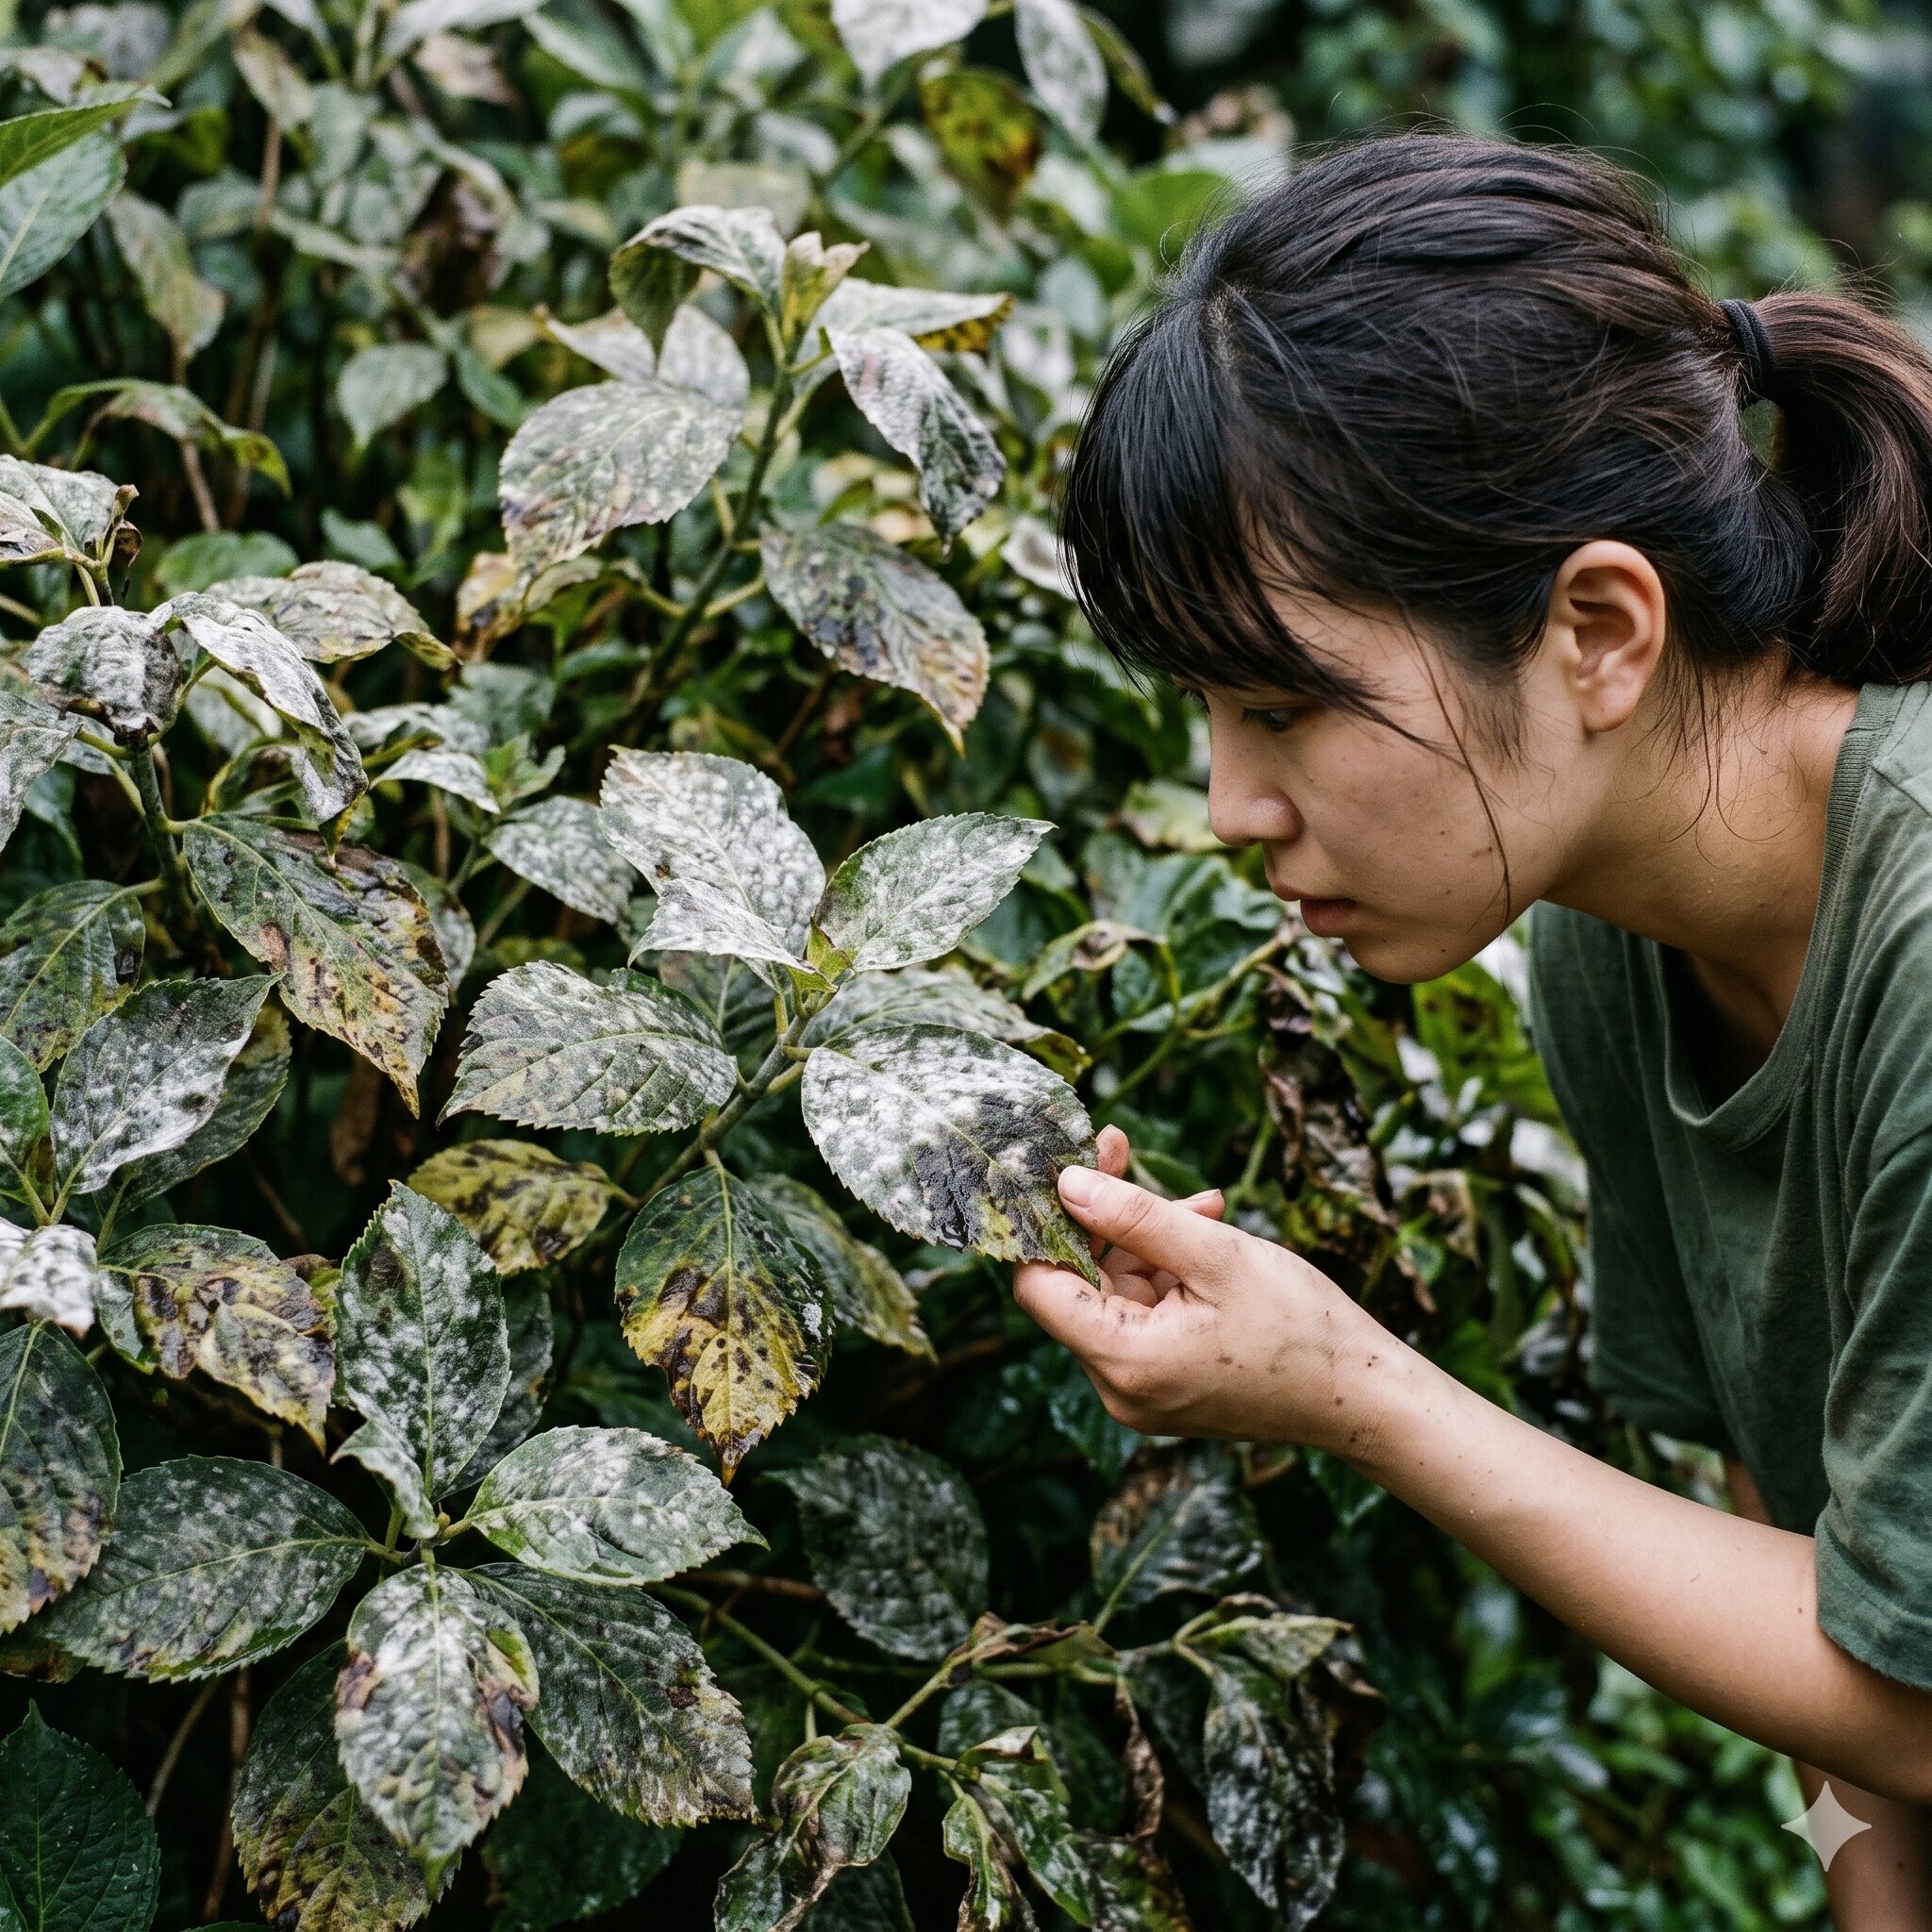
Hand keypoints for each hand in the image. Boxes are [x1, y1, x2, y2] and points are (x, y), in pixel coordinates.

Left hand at [1013, 1125, 1389, 1446]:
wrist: (1362, 1395)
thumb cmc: (1301, 1328)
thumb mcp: (1217, 1255)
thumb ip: (1135, 1216)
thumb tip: (1067, 1182)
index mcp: (1124, 1362)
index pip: (1038, 1285)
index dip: (1045, 1222)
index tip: (1064, 1167)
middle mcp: (1119, 1387)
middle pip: (1078, 1285)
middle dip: (1104, 1217)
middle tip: (1122, 1148)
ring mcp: (1142, 1390)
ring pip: (1116, 1293)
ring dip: (1147, 1240)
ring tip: (1205, 1207)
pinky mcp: (1165, 1384)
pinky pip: (1145, 1315)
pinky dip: (1167, 1272)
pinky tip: (1208, 1232)